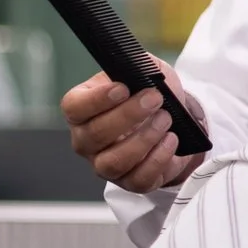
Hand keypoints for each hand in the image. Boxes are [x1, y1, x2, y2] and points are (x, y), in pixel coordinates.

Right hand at [63, 60, 208, 193]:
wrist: (172, 119)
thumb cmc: (150, 94)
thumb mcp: (145, 70)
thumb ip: (139, 65)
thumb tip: (140, 67)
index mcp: (82, 109)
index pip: (74, 107)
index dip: (96, 100)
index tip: (122, 88)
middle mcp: (87, 140)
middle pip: (95, 135)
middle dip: (128, 115)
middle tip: (155, 99)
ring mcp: (105, 164)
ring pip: (114, 162)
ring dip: (144, 139)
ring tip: (166, 120)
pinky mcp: (129, 182)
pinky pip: (138, 179)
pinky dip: (158, 159)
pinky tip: (171, 140)